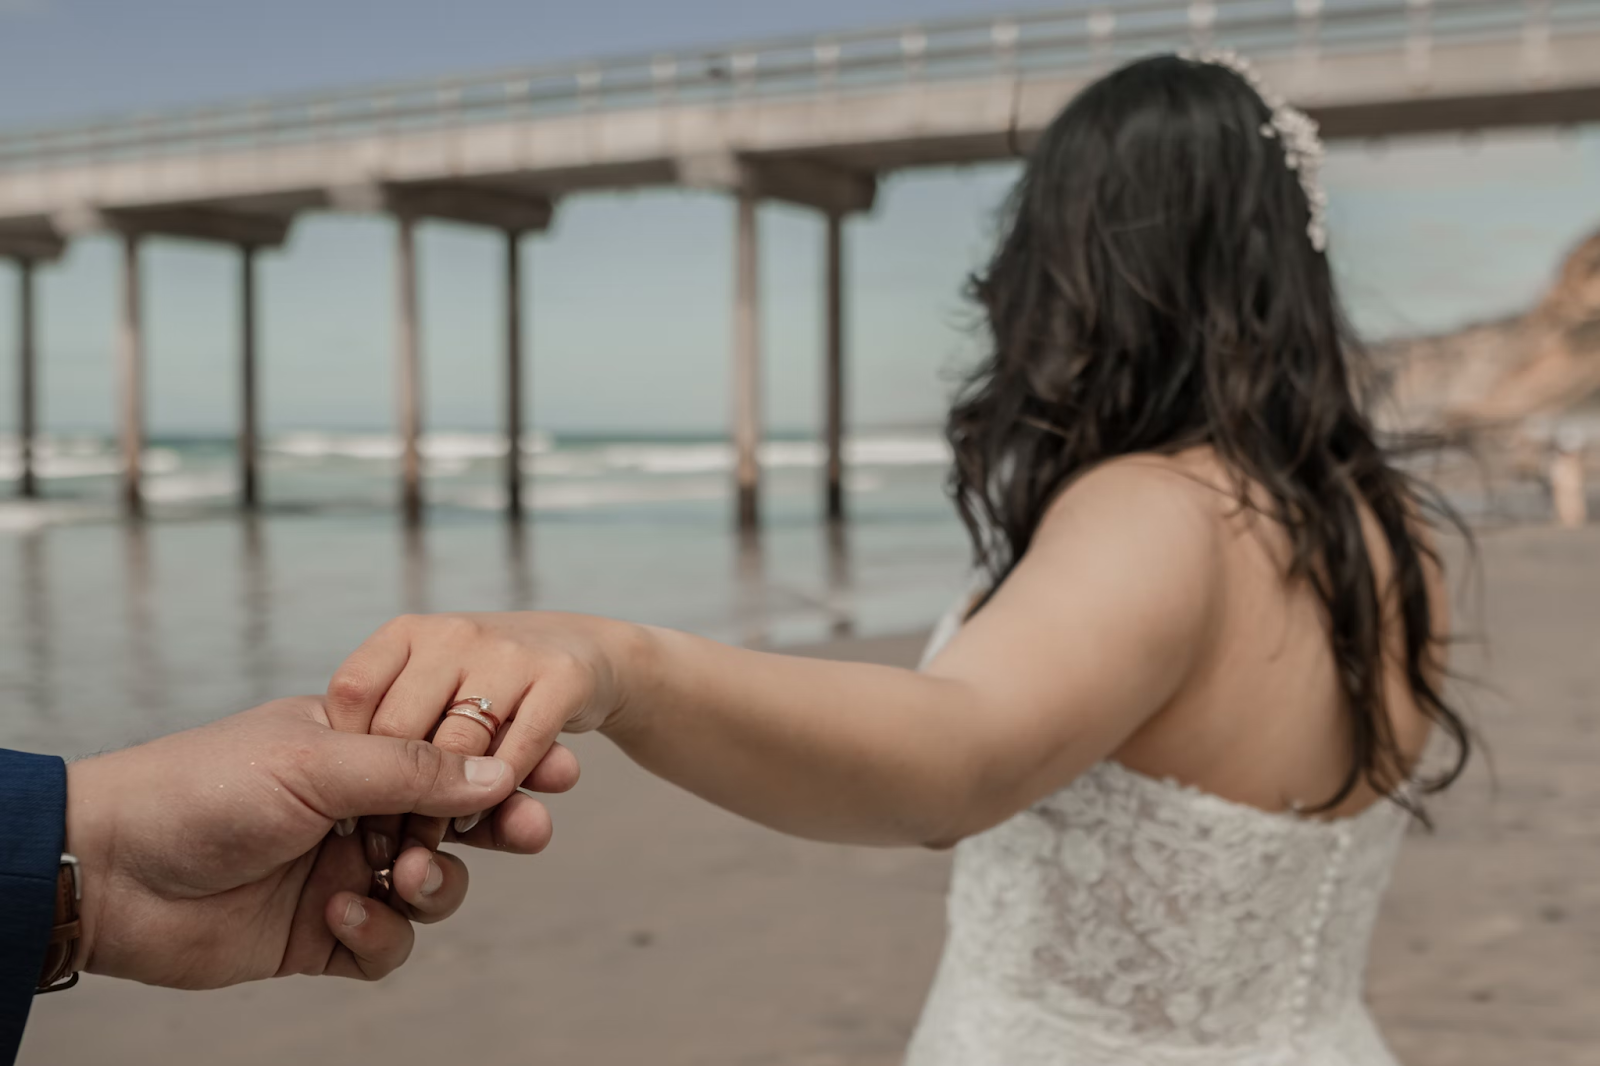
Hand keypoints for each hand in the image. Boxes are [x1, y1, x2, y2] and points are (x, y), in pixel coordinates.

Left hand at [66, 696, 519, 987]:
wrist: (113, 870)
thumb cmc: (207, 788)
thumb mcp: (318, 760)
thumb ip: (415, 769)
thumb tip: (501, 770)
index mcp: (356, 749)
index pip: (452, 752)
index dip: (506, 762)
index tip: (557, 769)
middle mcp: (357, 809)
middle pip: (458, 820)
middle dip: (497, 826)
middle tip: (531, 831)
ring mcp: (344, 870)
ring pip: (434, 886)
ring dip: (434, 885)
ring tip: (407, 877)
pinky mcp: (322, 934)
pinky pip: (388, 943)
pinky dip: (379, 934)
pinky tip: (344, 915)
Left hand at [325, 613, 628, 853]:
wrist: (591, 651)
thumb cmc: (479, 687)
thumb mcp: (424, 692)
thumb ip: (392, 740)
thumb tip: (381, 806)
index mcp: (406, 635)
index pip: (353, 691)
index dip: (352, 753)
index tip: (362, 793)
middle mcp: (451, 635)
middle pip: (401, 728)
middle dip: (395, 795)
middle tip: (401, 839)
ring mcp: (509, 653)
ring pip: (459, 747)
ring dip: (449, 807)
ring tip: (446, 832)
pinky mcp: (563, 676)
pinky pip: (521, 748)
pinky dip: (504, 792)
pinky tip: (502, 811)